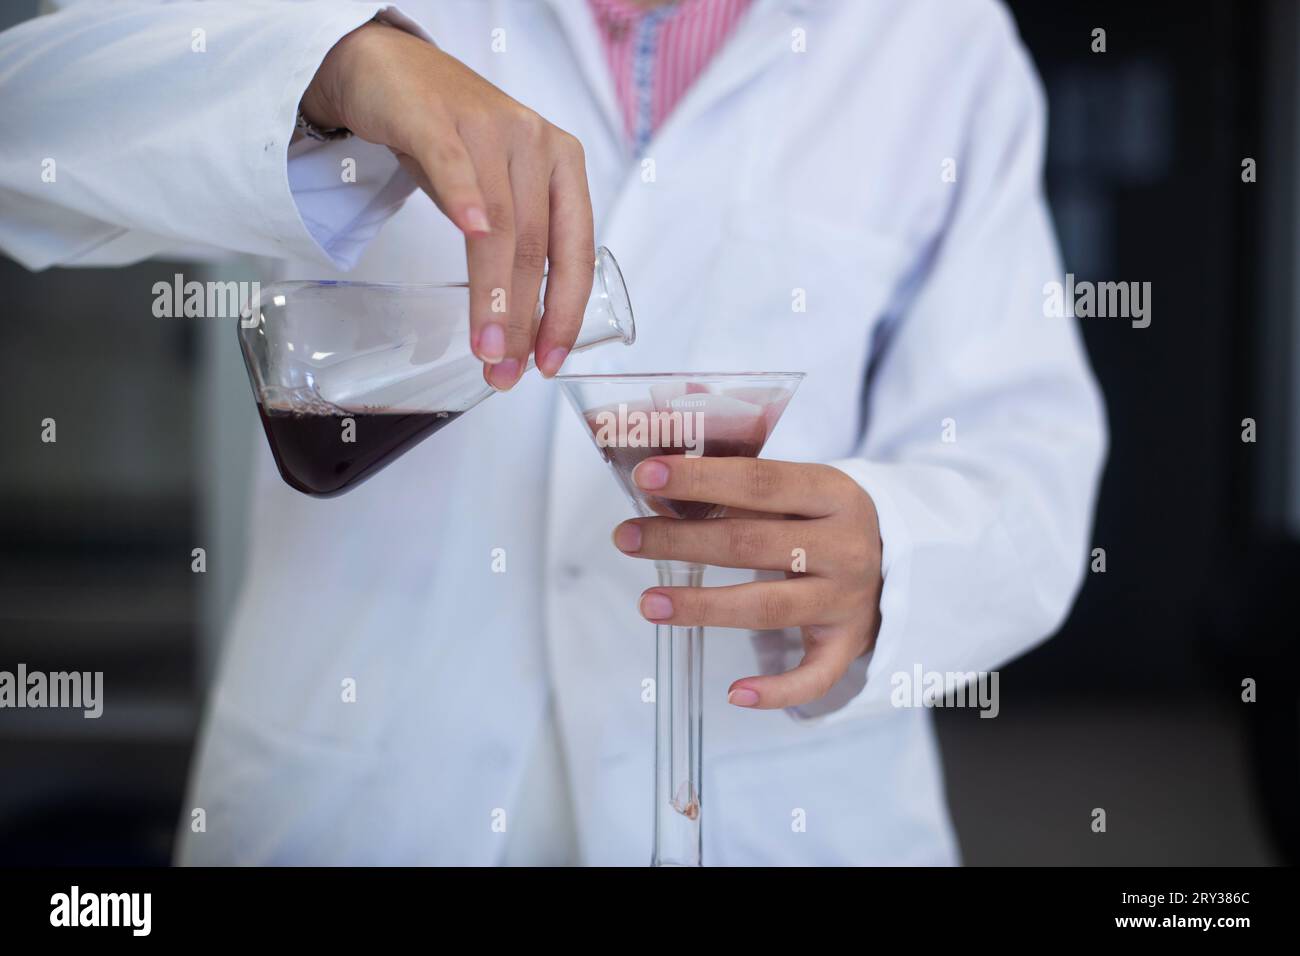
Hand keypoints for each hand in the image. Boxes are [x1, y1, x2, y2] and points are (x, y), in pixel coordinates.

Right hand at [302, 21, 594, 388]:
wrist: (389, 69)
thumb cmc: (451, 140)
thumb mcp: (500, 193)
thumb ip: (520, 247)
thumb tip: (525, 332)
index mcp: (563, 167)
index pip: (575, 251)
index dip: (565, 312)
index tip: (549, 363)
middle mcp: (536, 143)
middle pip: (535, 246)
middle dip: (524, 319)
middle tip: (505, 372)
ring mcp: (488, 126)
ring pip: (499, 223)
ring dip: (494, 293)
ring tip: (486, 347)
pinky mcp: (436, 117)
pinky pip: (454, 163)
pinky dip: (464, 199)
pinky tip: (470, 235)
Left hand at [611, 457, 883, 709]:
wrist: (907, 561)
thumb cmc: (828, 519)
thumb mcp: (800, 489)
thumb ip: (738, 487)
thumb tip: (656, 490)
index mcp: (833, 494)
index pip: (759, 481)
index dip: (700, 479)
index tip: (646, 477)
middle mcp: (845, 547)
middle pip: (751, 544)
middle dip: (681, 541)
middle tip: (627, 538)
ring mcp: (847, 600)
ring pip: (767, 607)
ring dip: (703, 606)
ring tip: (649, 603)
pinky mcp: (848, 645)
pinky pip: (813, 675)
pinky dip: (777, 690)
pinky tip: (734, 693)